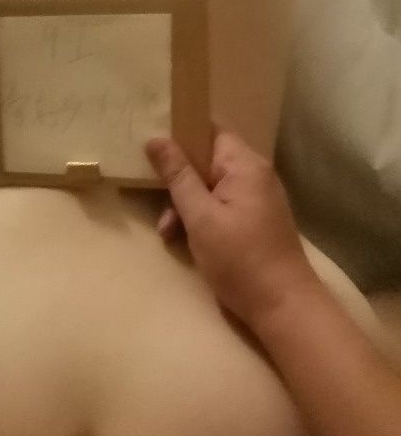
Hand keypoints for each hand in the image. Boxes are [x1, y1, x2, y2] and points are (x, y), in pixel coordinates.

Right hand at [146, 129, 314, 324]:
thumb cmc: (240, 259)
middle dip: (178, 178)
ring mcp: (255, 198)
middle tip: (152, 194)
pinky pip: (220, 205)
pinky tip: (182, 239)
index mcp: (245, 165)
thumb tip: (156, 139)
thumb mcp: (200, 216)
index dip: (181, 131)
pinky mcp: (253, 220)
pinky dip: (200, 217)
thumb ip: (178, 175)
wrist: (282, 306)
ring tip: (167, 231)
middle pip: (207, 159)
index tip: (152, 143)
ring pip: (209, 186)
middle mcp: (254, 174)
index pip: (211, 129)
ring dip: (184, 204)